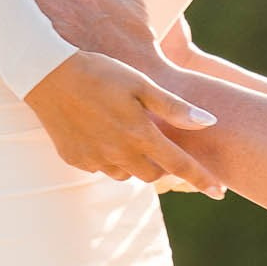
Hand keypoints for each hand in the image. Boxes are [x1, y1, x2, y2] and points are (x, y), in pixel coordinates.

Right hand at [23, 49, 224, 189]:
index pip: (180, 166)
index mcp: (140, 134)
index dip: (202, 179)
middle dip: (163, 166)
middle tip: (159, 145)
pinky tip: (101, 133)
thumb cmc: (100, 72)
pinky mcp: (76, 159)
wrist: (46, 73)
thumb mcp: (141, 84)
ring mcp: (95, 159)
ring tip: (126, 133)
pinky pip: (101, 167)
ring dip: (134, 161)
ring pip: (126, 174)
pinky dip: (108, 157)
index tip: (220, 193)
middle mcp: (119, 153)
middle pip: (153, 175)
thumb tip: (209, 122)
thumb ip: (174, 107)